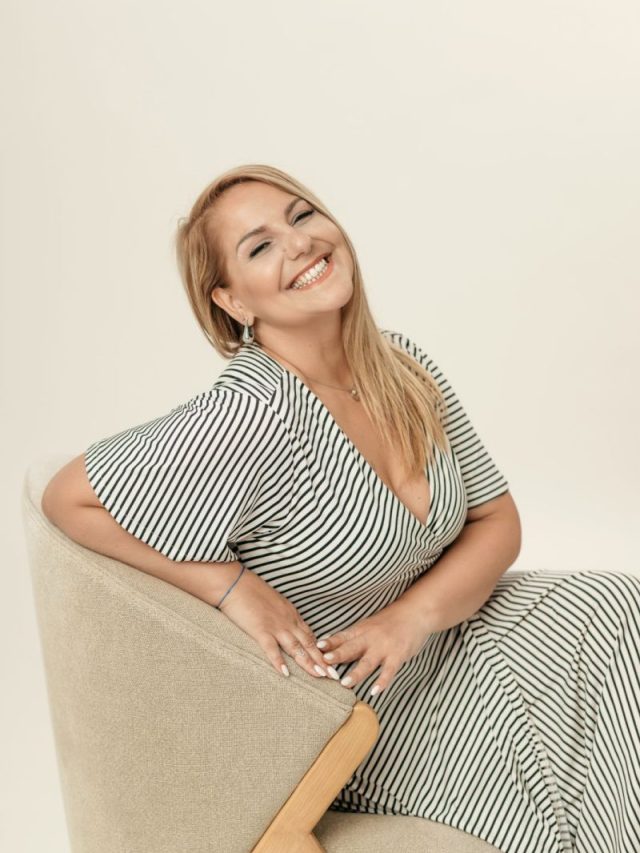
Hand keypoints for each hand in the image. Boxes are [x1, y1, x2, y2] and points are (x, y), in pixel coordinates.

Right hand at [217, 564, 340, 682]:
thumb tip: (282, 625)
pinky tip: (286, 674)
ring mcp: (275, 625)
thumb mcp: (271, 601)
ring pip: (296, 647)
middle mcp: (287, 620)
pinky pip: (271, 649)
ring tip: (320, 676)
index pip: (309, 635)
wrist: (234, 582)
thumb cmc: (249, 590)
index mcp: (290, 613)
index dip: (320, 650)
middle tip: (334, 675)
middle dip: (322, 660)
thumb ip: (279, 614)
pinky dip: (279, 662)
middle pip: (308, 643)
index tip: (329, 661)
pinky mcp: (260, 629)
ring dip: (309, 663)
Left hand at [315, 600, 431, 696]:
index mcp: (361, 630)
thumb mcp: (369, 625)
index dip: (330, 642)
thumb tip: (329, 645)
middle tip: (325, 662)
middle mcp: (370, 638)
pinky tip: (375, 691)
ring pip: (368, 662)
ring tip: (345, 683)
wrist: (415, 613)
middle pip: (351, 648)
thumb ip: (352, 638)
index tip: (316, 647)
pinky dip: (382, 682)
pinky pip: (389, 671)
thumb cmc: (390, 621)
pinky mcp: (398, 655)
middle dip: (338, 655)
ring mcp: (384, 647)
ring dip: (356, 673)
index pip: (342, 637)